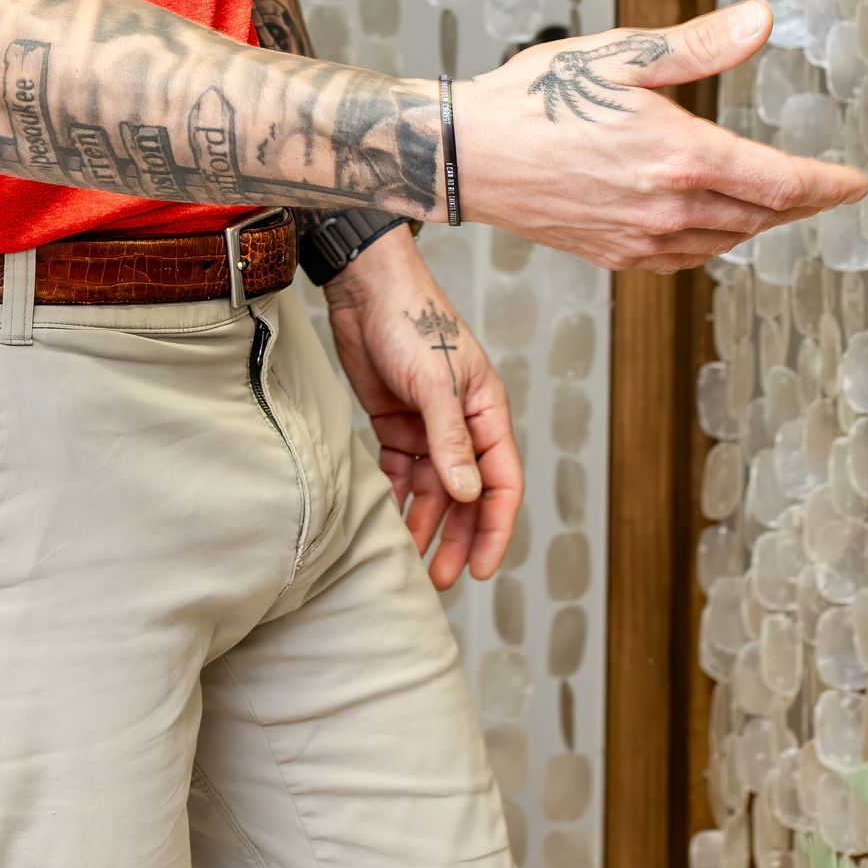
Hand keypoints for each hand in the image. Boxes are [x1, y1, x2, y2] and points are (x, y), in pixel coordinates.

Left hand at [321, 227, 520, 588]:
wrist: (365, 287)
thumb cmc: (412, 320)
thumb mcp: (436, 382)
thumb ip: (451, 440)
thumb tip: (467, 496)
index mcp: (488, 413)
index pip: (502, 483)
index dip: (494, 529)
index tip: (479, 568)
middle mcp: (462, 424)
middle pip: (467, 495)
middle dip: (457, 538)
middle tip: (441, 579)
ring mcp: (428, 425)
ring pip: (433, 490)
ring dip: (424, 524)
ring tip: (410, 562)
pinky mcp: (395, 422)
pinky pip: (401, 472)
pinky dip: (397, 498)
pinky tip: (387, 523)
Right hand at [454, 0, 867, 271]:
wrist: (467, 155)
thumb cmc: (535, 98)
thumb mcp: (621, 55)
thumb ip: (699, 46)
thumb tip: (762, 21)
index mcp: (678, 156)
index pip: (778, 183)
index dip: (825, 185)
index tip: (854, 184)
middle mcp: (668, 207)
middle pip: (760, 215)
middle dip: (800, 203)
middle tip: (826, 192)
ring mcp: (641, 238)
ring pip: (725, 239)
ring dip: (759, 222)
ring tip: (776, 204)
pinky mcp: (614, 254)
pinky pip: (686, 257)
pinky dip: (714, 241)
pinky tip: (713, 225)